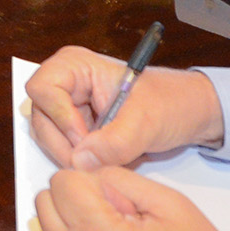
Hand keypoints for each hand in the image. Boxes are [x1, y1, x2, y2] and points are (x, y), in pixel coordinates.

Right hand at [25, 47, 226, 170]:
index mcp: (77, 67)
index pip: (43, 89)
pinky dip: (82, 162)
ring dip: (73, 156)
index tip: (85, 138)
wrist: (188, 115)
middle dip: (64, 144)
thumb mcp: (147, 122)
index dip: (60, 117)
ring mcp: (69, 108)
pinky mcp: (76, 129)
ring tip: (106, 162)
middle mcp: (67, 85)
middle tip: (92, 163)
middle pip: (41, 117)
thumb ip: (114, 143)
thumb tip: (80, 161)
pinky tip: (106, 161)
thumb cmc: (171, 103)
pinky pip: (64, 149)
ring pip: (48, 138)